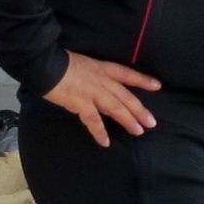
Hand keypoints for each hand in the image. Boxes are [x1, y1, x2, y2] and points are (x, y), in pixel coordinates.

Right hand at [44, 51, 162, 144]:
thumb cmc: (61, 61)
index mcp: (102, 68)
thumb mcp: (84, 63)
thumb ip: (94, 76)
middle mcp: (102, 81)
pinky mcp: (81, 104)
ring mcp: (93, 93)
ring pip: (116, 108)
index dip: (142, 80)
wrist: (46, 64)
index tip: (157, 86)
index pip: (127, 74)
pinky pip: (94, 121)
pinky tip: (106, 142)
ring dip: (128, 120)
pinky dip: (100, 132)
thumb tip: (99, 89)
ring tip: (138, 132)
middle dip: (139, 110)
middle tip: (151, 122)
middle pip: (125, 96)